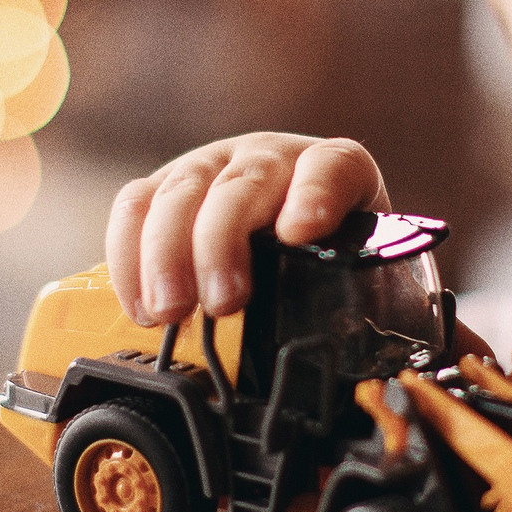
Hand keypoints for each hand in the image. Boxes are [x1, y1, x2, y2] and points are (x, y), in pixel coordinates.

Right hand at [106, 134, 383, 325]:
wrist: (295, 238)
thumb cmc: (332, 264)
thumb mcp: (366, 280)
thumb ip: (377, 305)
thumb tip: (383, 354)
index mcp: (335, 170)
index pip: (331, 167)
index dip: (315, 194)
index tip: (299, 232)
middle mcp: (271, 157)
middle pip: (244, 183)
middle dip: (222, 241)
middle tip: (221, 302)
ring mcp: (213, 166)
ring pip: (181, 192)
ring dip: (166, 254)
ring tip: (168, 312)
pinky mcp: (164, 187)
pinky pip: (134, 207)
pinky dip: (128, 258)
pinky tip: (140, 308)